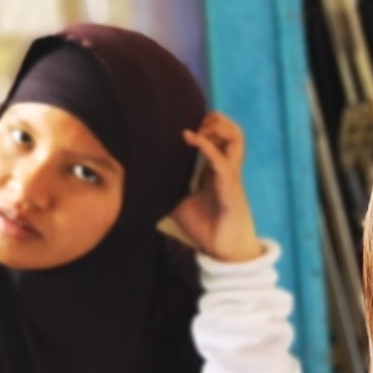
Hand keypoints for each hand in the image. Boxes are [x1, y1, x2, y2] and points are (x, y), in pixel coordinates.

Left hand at [170, 111, 262, 262]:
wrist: (223, 252)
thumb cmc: (205, 228)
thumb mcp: (177, 202)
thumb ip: (164, 188)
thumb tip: (135, 181)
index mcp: (217, 171)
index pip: (219, 139)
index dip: (207, 124)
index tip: (183, 120)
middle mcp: (227, 170)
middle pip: (234, 133)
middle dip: (216, 120)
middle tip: (196, 121)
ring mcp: (231, 178)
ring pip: (236, 140)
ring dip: (218, 127)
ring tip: (199, 128)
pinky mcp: (230, 190)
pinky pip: (222, 163)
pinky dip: (206, 147)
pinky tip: (190, 138)